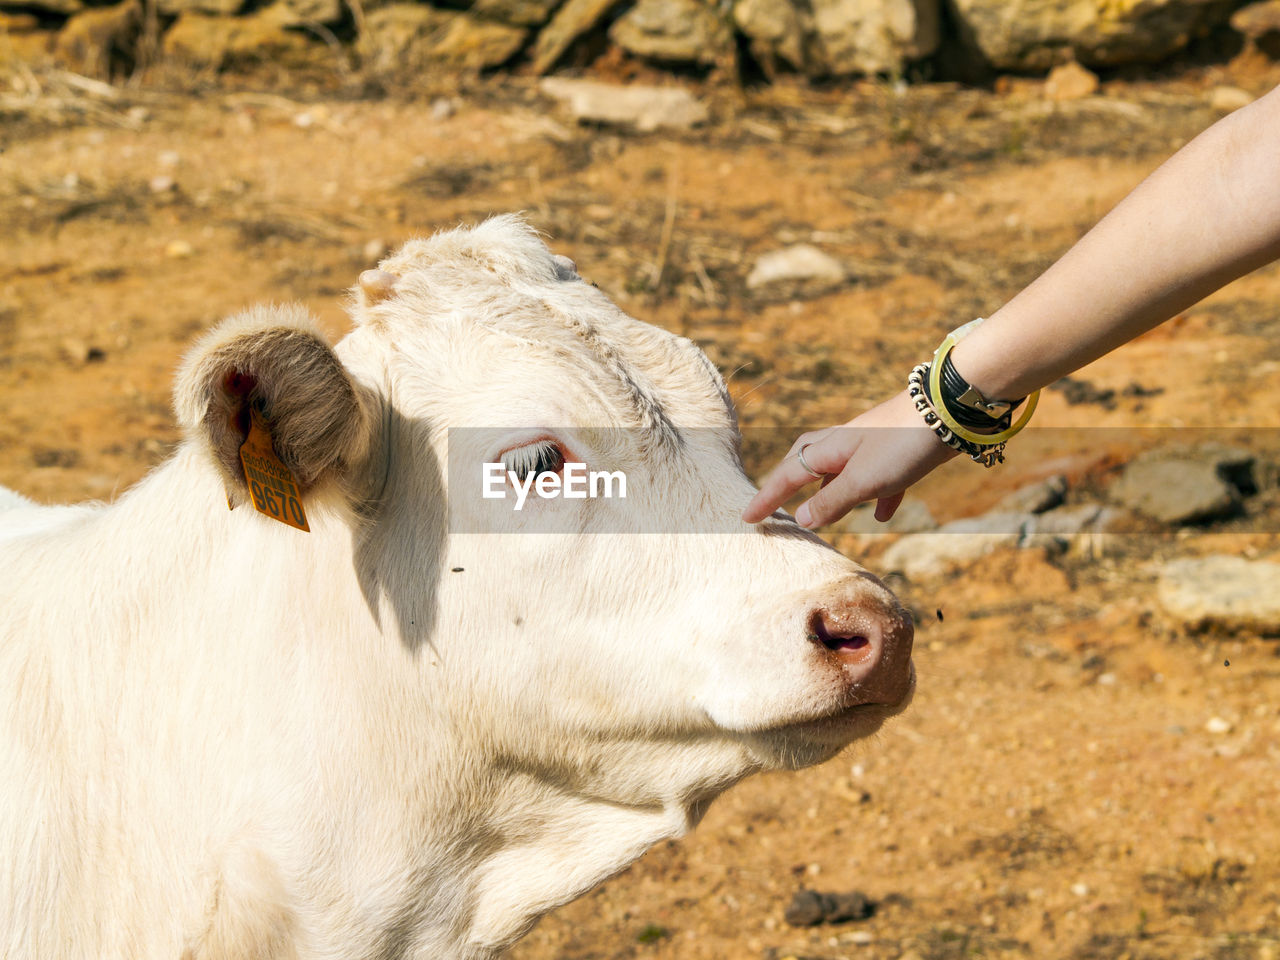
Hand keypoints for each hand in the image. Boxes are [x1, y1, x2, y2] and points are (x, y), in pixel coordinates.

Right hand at [742, 390, 957, 527]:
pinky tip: (883, 514)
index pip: (788, 475)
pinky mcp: (898, 449)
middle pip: (806, 460)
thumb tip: (801, 519)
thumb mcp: (863, 480)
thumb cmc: (903, 445)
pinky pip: (878, 476)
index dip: (767, 497)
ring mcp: (872, 444)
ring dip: (829, 490)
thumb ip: (832, 501)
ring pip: (841, 469)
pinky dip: (874, 496)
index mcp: (830, 449)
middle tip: (774, 500)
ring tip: (824, 513)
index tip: (747, 517)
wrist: (951, 411)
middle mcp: (846, 443)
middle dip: (789, 481)